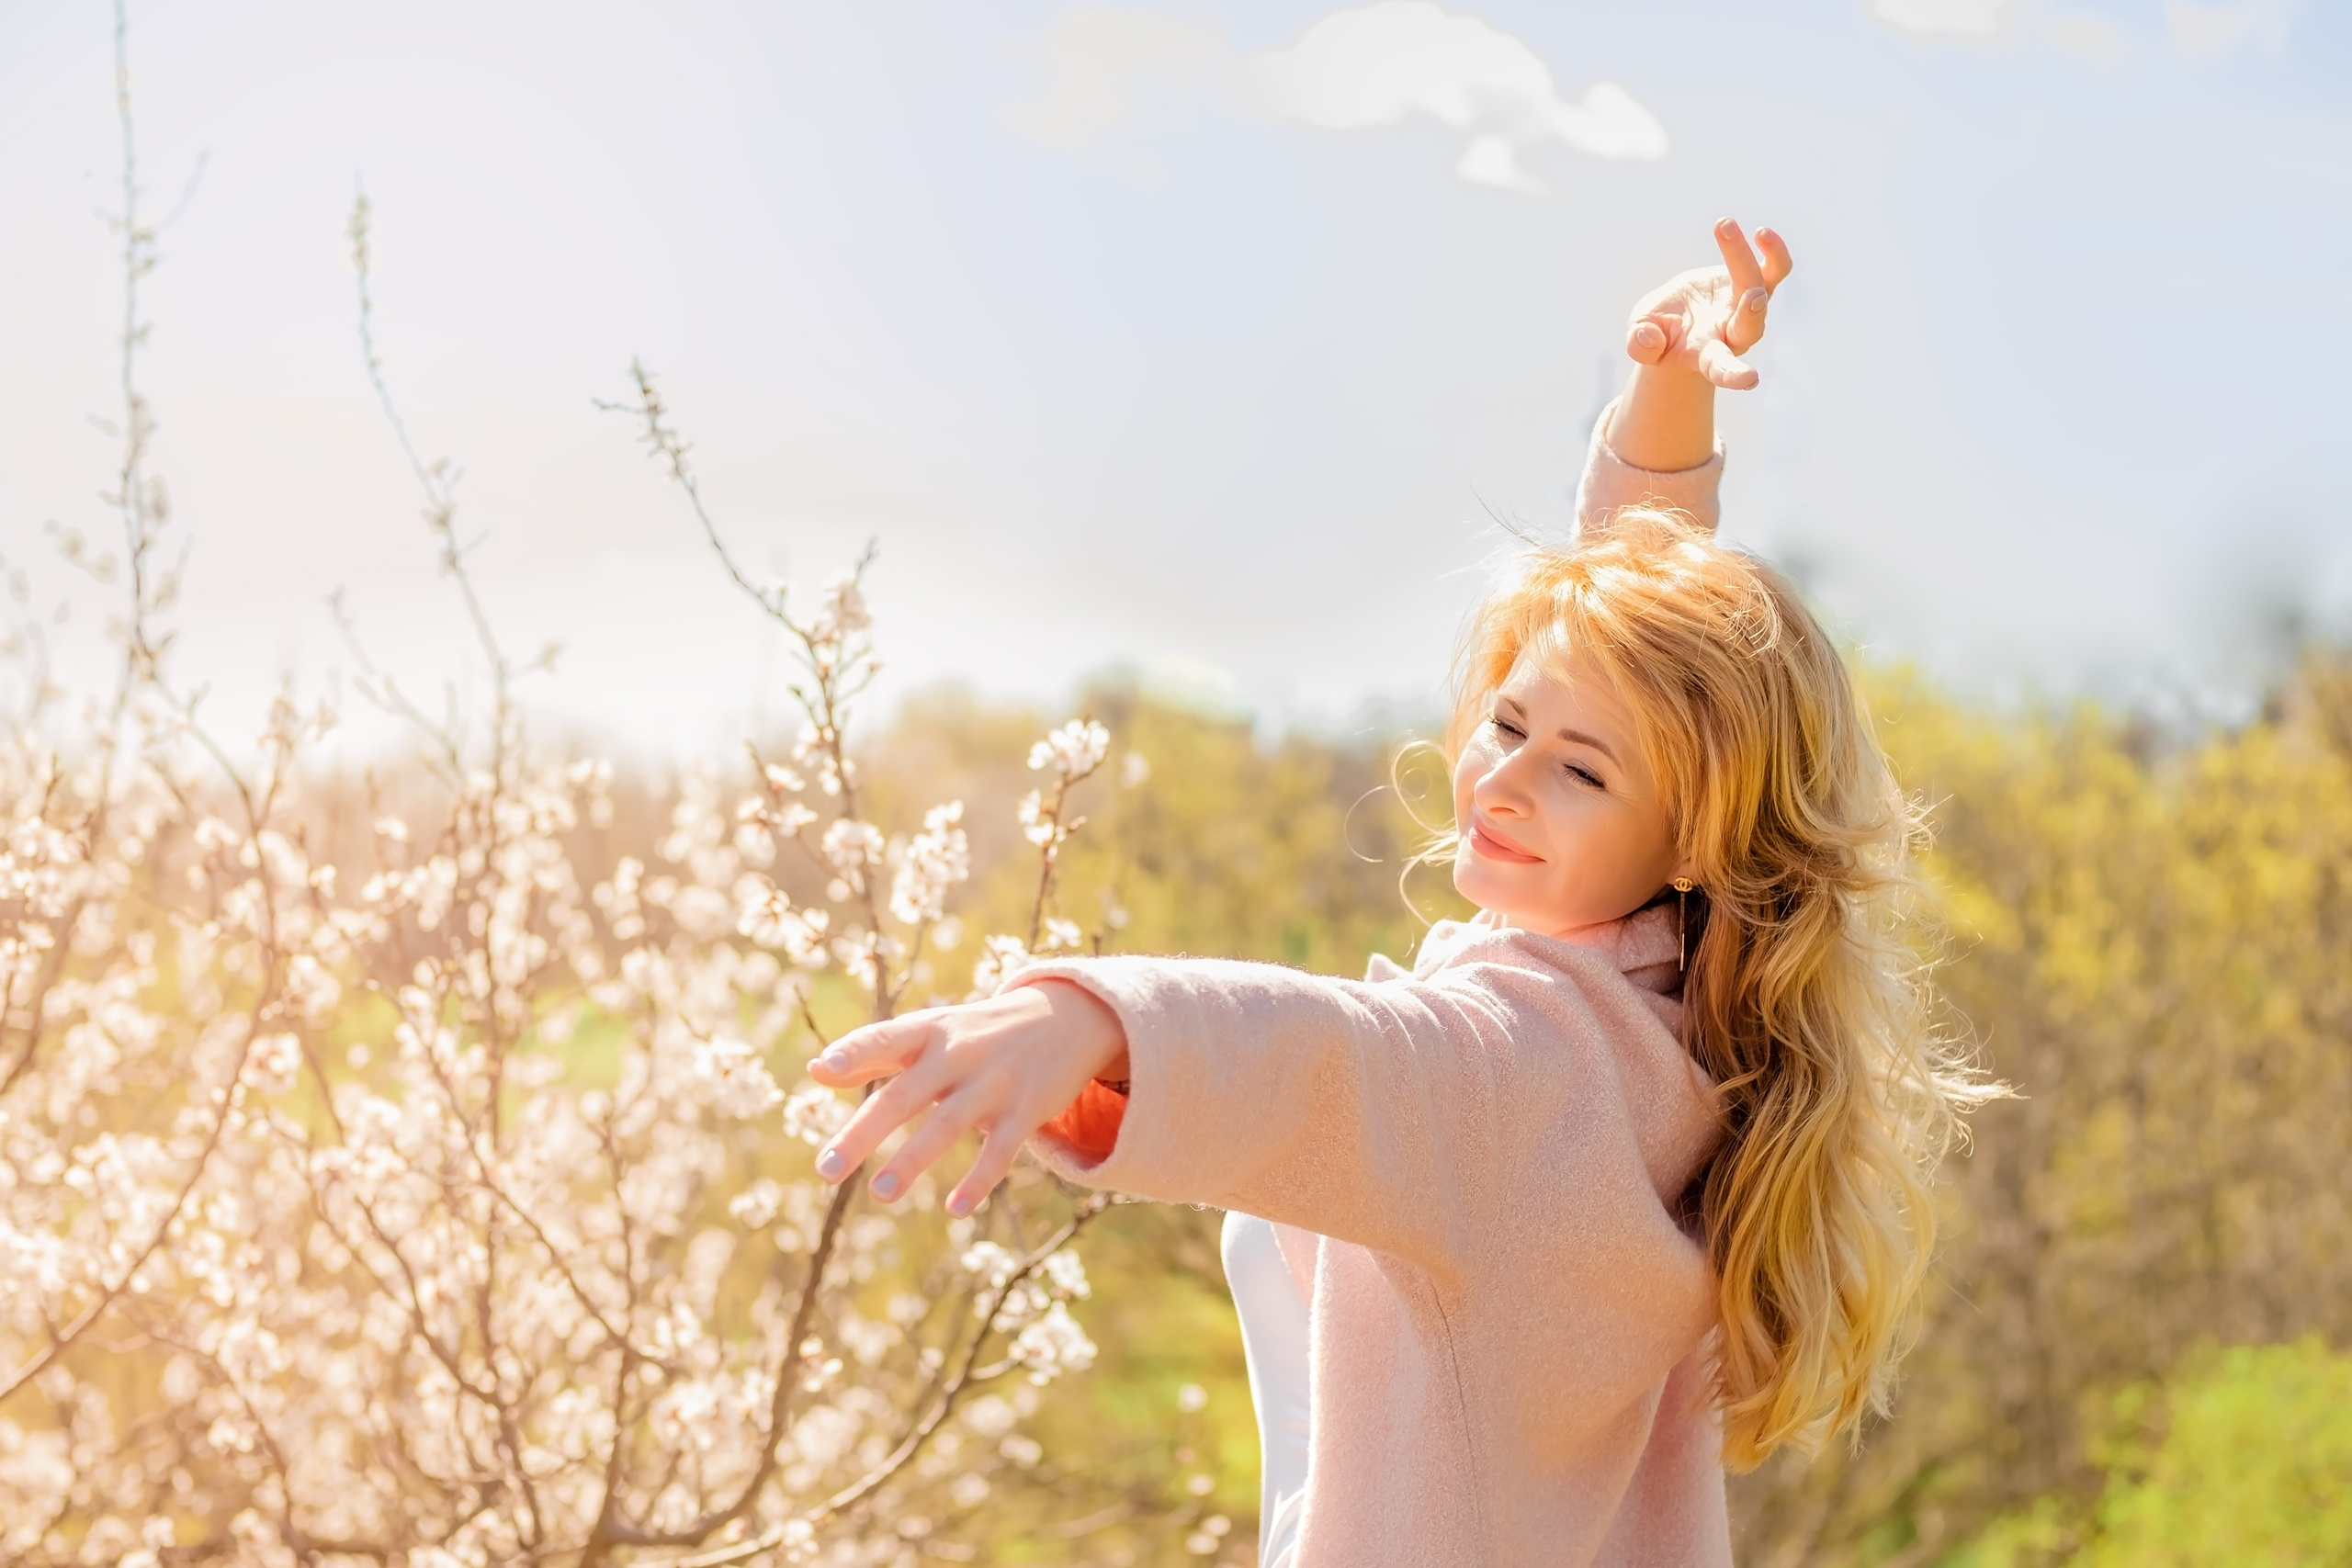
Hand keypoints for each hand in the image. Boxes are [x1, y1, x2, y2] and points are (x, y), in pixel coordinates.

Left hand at [806, 979, 1128, 1217]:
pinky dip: (979, 1180)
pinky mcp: (1026, 1111)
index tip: (825, 1067)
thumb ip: (875, 1052)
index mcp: (929, 1031)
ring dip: (912, 1161)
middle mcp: (958, 1054)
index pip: (886, 1038)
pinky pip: (1000, 1151)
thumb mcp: (931, 1031)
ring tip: (879, 1194)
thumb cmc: (979, 1032)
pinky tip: (955, 1209)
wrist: (1068, 1019)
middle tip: (825, 1169)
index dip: (856, 1051)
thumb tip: (815, 1070)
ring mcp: (993, 1083)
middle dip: (864, 1132)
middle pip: (904, 1095)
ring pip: (946, 1125)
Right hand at [1624, 217, 1792, 391]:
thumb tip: (1648, 341)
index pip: (1721, 367)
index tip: (1751, 380)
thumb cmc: (1658, 332)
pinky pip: (1774, 267)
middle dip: (1753, 314)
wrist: (1678, 315)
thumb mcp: (1639, 336)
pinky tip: (1761, 233)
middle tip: (1753, 296)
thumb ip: (1640, 344)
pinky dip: (1773, 251)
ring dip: (1761, 263)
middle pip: (1750, 327)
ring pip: (1763, 287)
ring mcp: (1748, 307)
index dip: (1734, 375)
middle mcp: (1734, 333)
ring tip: (1757, 233)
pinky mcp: (1756, 281)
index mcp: (1705, 354)